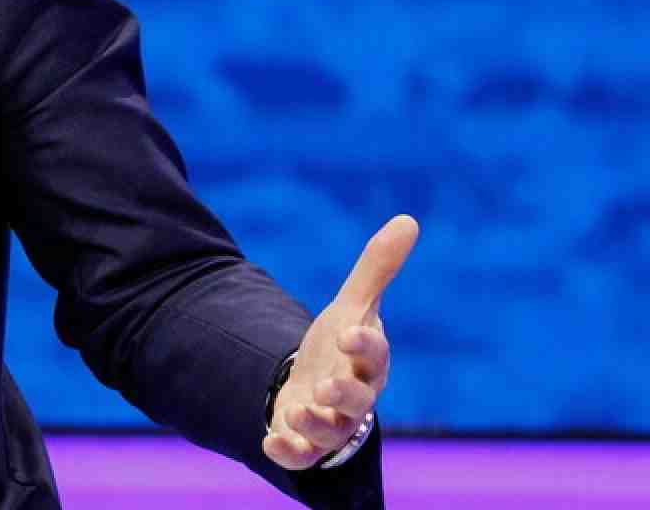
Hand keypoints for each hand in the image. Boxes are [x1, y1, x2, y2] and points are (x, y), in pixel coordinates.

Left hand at [262, 214, 418, 470]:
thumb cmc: (343, 347)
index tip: (347, 332)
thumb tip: (408, 220)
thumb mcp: (353, 306)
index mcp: (368, 361)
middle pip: (357, 402)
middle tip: (323, 387)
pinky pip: (301, 455)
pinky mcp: (306, 442)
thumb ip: (377, 268)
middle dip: (342, 396)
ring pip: (329, 432)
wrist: (320, 387)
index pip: (374, 355)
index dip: (364, 345)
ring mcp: (331, 422)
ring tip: (294, 410)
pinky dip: (287, 450)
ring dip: (313, 424)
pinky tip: (268, 442)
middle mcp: (355, 396)